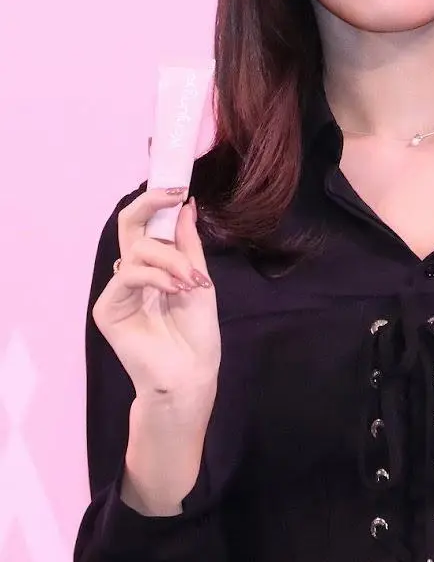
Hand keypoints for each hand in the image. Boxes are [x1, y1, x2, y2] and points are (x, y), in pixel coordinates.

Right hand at [92, 189, 220, 397]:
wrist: (190, 374)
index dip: (158, 203)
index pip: (149, 225)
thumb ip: (188, 244)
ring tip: (191, 282)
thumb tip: (186, 205)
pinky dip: (156, 277)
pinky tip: (175, 290)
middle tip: (174, 194)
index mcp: (156, 265)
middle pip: (129, 224)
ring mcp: (119, 290)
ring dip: (172, 260)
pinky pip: (129, 274)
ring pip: (139, 250)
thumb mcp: (199, 278)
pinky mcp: (108, 308)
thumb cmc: (197, 333)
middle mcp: (134, 273)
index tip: (180, 187)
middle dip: (151, 203)